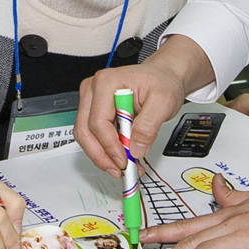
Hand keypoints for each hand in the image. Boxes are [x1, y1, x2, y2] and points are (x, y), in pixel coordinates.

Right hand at [73, 37, 213, 173]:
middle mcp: (93, 90)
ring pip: (86, 136)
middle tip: (119, 170)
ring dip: (102, 156)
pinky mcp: (94, 112)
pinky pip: (94, 136)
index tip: (123, 161)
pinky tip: (121, 158)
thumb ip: (149, 125)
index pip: (98, 121)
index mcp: (107, 82)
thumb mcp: (163, 101)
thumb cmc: (161, 82)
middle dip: (101, 155)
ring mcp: (91, 101)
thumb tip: (136, 148)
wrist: (162, 78)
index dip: (109, 145)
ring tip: (123, 167)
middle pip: (85, 130)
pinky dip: (106, 151)